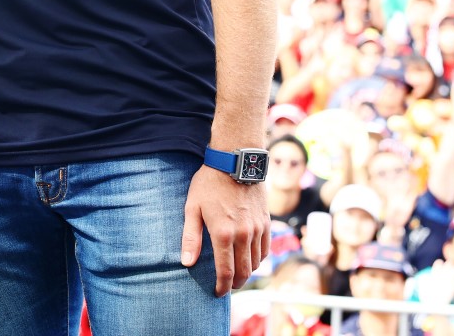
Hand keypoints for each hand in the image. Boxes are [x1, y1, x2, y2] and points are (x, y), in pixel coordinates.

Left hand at [180, 165, 269, 296]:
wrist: (235, 161)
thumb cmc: (209, 184)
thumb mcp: (192, 208)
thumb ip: (190, 237)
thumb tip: (187, 263)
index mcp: (223, 234)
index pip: (226, 272)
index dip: (222, 287)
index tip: (217, 293)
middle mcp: (243, 235)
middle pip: (244, 271)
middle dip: (235, 284)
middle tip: (227, 287)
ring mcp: (257, 229)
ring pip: (256, 262)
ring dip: (247, 272)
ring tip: (237, 275)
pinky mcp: (266, 222)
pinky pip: (265, 249)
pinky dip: (258, 259)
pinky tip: (250, 259)